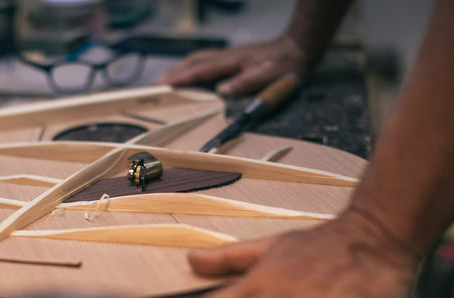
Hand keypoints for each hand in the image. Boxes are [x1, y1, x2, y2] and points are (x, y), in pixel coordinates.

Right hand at [157, 36, 306, 96]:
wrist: (296, 49)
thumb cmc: (284, 66)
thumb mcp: (267, 76)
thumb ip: (245, 83)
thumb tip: (222, 91)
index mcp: (232, 61)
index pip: (201, 70)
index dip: (182, 78)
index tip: (165, 85)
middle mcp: (226, 56)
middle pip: (194, 61)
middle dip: (174, 73)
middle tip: (157, 85)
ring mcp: (228, 55)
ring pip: (198, 59)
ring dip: (181, 68)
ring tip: (168, 80)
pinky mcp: (232, 57)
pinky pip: (205, 60)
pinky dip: (192, 66)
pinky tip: (191, 72)